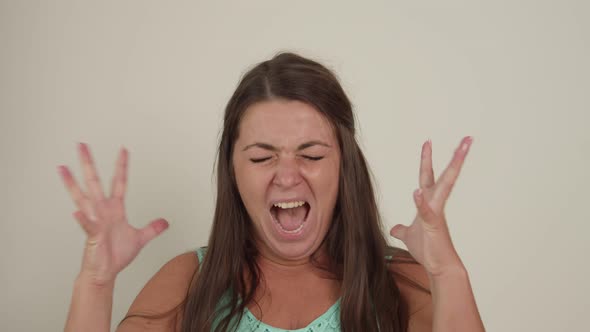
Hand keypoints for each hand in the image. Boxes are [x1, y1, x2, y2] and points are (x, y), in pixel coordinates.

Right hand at [58, 143, 168, 285]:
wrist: (105, 272)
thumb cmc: (116, 255)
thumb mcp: (140, 238)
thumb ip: (152, 229)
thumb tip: (165, 222)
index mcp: (114, 209)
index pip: (118, 182)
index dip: (121, 166)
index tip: (123, 150)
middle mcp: (102, 211)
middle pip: (95, 182)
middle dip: (88, 164)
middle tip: (82, 145)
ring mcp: (95, 221)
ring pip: (83, 198)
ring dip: (73, 184)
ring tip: (63, 169)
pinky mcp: (92, 236)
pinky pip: (88, 225)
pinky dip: (83, 219)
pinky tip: (77, 211)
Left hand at [390, 136, 471, 278]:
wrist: (439, 268)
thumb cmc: (428, 251)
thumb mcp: (409, 236)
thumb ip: (402, 229)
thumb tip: (395, 228)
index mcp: (429, 203)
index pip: (428, 176)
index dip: (426, 160)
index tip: (427, 142)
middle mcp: (435, 204)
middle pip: (445, 175)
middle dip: (455, 157)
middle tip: (467, 138)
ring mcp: (436, 213)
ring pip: (444, 186)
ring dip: (453, 168)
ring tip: (462, 151)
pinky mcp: (433, 226)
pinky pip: (426, 212)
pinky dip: (421, 203)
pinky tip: (416, 192)